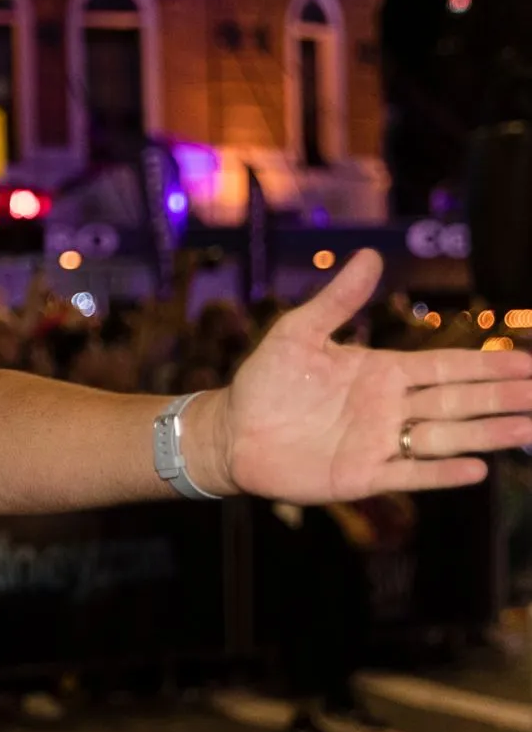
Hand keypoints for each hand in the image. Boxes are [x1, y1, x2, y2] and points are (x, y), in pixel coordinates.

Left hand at [201, 250, 531, 502]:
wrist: (229, 431)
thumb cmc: (264, 381)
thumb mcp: (297, 333)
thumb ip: (337, 301)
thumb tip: (370, 256)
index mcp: (384, 372)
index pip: (449, 367)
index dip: (489, 365)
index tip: (529, 363)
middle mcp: (391, 408)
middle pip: (459, 401)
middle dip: (503, 397)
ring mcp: (380, 443)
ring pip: (445, 437)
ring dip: (486, 433)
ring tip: (527, 429)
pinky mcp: (362, 475)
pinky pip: (410, 473)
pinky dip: (442, 472)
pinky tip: (476, 469)